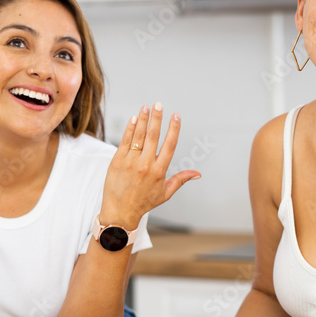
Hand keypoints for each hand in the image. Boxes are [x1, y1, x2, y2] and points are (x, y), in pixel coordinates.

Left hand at [100, 103, 200, 227]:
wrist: (120, 212)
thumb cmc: (144, 203)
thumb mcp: (165, 193)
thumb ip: (181, 179)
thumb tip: (198, 174)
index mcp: (159, 171)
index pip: (169, 145)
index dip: (174, 128)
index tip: (176, 116)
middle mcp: (146, 165)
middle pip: (153, 136)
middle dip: (157, 118)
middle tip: (159, 104)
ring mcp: (130, 162)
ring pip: (138, 136)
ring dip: (143, 119)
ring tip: (146, 107)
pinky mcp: (117, 161)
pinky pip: (125, 141)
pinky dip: (130, 129)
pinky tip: (134, 119)